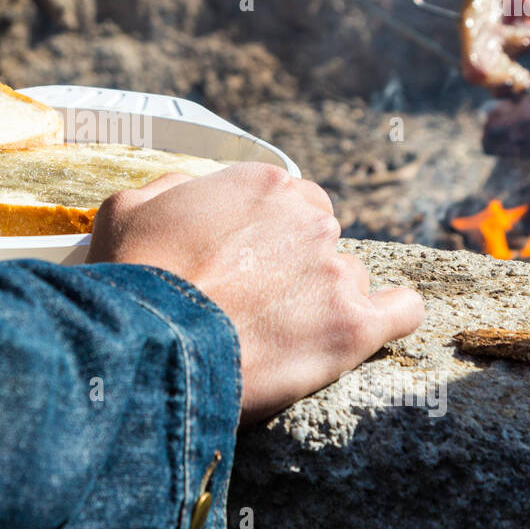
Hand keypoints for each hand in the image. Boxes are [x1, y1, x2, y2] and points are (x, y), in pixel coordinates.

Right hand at [87, 163, 424, 423]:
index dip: (262, 235)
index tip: (241, 262)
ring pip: (348, 279)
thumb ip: (172, 190)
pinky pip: (401, 313)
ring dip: (324, 301)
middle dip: (293, 266)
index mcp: (263, 184)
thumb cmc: (132, 278)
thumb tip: (188, 192)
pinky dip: (389, 318)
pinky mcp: (353, 327)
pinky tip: (369, 329)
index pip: (286, 201)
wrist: (146, 344)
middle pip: (319, 238)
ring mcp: (334, 272)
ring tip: (284, 336)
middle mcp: (308, 218)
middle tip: (257, 302)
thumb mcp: (127, 208)